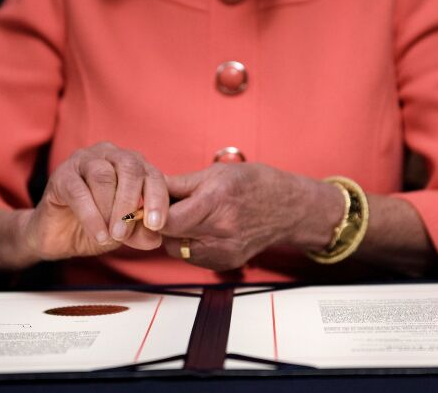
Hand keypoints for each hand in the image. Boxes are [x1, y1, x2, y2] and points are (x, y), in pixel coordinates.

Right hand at [21, 142, 169, 259]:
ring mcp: (84, 161)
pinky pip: (79, 191)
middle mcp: (110, 155)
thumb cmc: (97, 228)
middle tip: (127, 233)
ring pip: (103, 176)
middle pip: (129, 168)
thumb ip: (139, 233)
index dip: (157, 198)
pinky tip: (98, 235)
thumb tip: (156, 238)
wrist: (59, 238)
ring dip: (110, 209)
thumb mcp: (124, 235)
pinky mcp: (62, 175)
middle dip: (132, 202)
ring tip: (113, 236)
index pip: (152, 174)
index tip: (156, 225)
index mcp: (132, 165)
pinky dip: (91, 215)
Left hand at [160, 163, 340, 269]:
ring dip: (173, 235)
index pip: (167, 221)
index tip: (149, 204)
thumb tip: (148, 186)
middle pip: (169, 236)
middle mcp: (221, 232)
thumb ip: (179, 183)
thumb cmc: (254, 183)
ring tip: (186, 217)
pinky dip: (188, 245)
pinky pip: (192, 258)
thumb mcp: (216, 173)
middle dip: (160, 223)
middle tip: (165, 208)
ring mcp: (225, 252)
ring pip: (177, 250)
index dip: (152, 213)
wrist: (290, 208)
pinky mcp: (227, 264)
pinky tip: (200, 229)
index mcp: (216, 203)